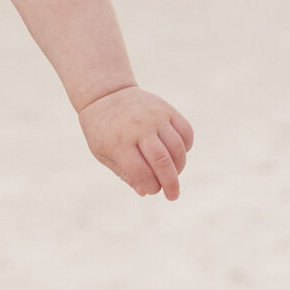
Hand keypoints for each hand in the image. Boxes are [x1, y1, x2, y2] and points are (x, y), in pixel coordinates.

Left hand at [78, 86, 193, 198]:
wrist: (105, 94)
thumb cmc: (103, 130)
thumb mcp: (103, 153)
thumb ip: (124, 173)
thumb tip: (145, 192)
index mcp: (118, 142)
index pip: (141, 172)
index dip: (150, 187)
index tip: (150, 190)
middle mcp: (138, 127)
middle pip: (162, 161)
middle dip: (171, 184)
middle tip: (172, 196)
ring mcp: (154, 116)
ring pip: (177, 148)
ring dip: (179, 167)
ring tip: (173, 173)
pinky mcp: (167, 109)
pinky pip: (186, 131)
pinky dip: (186, 147)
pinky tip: (176, 154)